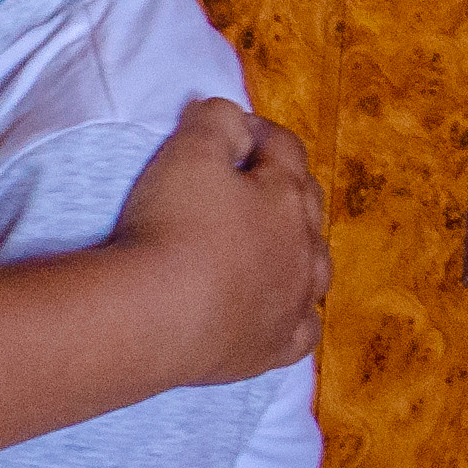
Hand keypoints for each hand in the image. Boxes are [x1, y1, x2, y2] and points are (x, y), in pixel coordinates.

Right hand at [111, 96, 330, 381]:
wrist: (153, 315)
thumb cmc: (171, 225)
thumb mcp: (189, 150)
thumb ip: (217, 120)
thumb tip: (234, 118)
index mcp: (286, 196)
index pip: (284, 149)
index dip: (257, 132)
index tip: (229, 131)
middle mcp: (302, 249)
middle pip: (305, 208)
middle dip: (280, 188)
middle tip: (240, 184)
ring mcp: (293, 303)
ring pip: (314, 269)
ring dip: (296, 252)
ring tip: (266, 247)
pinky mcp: (273, 349)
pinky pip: (302, 332)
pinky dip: (295, 316)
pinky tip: (279, 313)